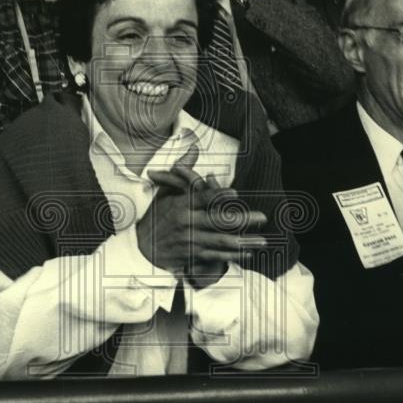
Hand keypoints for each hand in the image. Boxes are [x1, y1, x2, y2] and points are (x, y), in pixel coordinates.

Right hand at [138, 146, 265, 286]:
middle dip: (242, 220)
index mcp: (181, 205)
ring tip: (261, 240)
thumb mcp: (166, 191)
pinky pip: (215, 256)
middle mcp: (186, 223)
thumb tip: (194, 147)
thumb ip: (184, 171)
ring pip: (220, 241)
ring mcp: (190, 240)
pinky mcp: (192, 255)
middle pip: (217, 221)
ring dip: (243, 241)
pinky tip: (246, 252)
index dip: (218, 196)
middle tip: (262, 218)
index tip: (235, 193)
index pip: (202, 199)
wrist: (141, 247)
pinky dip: (231, 255)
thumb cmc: (156, 216)